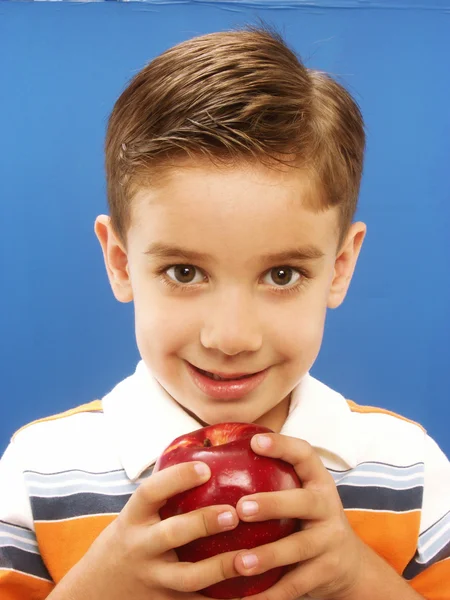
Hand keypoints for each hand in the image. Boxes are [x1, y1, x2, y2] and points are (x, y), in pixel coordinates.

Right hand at [48, 461, 241, 599]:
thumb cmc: (129, 538)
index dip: (177, 478)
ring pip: (187, 577)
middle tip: (235, 513)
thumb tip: (209, 451)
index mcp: (133, 518)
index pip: (150, 492)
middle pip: (171, 534)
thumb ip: (165, 493)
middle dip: (203, 523)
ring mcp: (153, 579)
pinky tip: (251, 595)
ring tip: (248, 557)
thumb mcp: (136, 514)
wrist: (96, 589)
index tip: (205, 468)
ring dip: (219, 567)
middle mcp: (140, 547)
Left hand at [231, 433, 364, 599]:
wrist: (350, 565)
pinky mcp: (328, 571)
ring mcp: (330, 540)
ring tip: (239, 563)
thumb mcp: (300, 495)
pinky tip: (244, 599)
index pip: (305, 455)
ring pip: (299, 548)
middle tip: (241, 509)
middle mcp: (327, 506)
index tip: (255, 441)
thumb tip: (216, 462)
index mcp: (318, 481)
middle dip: (272, 504)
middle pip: (303, 502)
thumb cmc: (308, 521)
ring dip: (268, 556)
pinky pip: (296, 584)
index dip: (282, 446)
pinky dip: (271, 594)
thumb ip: (274, 480)